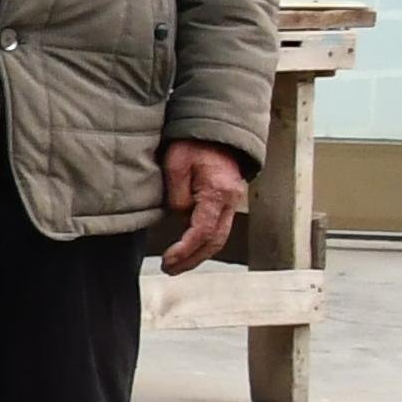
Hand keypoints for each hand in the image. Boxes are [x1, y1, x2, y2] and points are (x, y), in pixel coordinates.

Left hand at [162, 139, 250, 275]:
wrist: (215, 131)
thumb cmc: (193, 144)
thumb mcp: (176, 163)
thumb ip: (176, 193)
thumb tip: (179, 216)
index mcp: (219, 192)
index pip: (204, 231)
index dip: (185, 250)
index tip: (168, 260)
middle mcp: (231, 201)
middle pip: (215, 241)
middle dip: (192, 259)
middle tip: (169, 269)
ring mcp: (233, 202)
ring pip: (219, 237)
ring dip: (198, 255)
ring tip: (175, 265)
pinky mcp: (228, 202)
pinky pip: (218, 228)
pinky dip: (203, 243)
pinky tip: (187, 250)